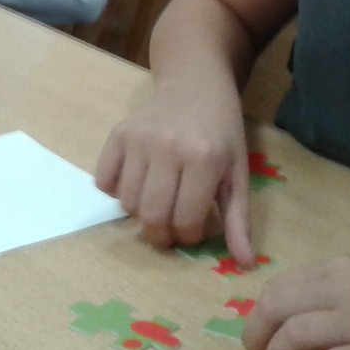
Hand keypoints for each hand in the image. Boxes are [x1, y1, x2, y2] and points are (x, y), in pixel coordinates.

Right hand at [92, 73, 253, 264]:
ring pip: (126, 203)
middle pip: (151, 216)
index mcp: (203, 159)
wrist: (195, 86)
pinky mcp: (118, 134)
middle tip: (170, 226)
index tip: (194, 228)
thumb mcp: (237, 173)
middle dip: (160, 233)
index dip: (189, 235)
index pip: (185, 220)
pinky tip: (136, 183)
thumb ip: (238, 219)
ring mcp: (138, 139)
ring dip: (140, 213)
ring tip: (158, 201)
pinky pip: (104, 181)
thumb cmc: (221, 133)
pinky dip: (115, 192)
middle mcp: (167, 147)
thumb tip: (245, 263)